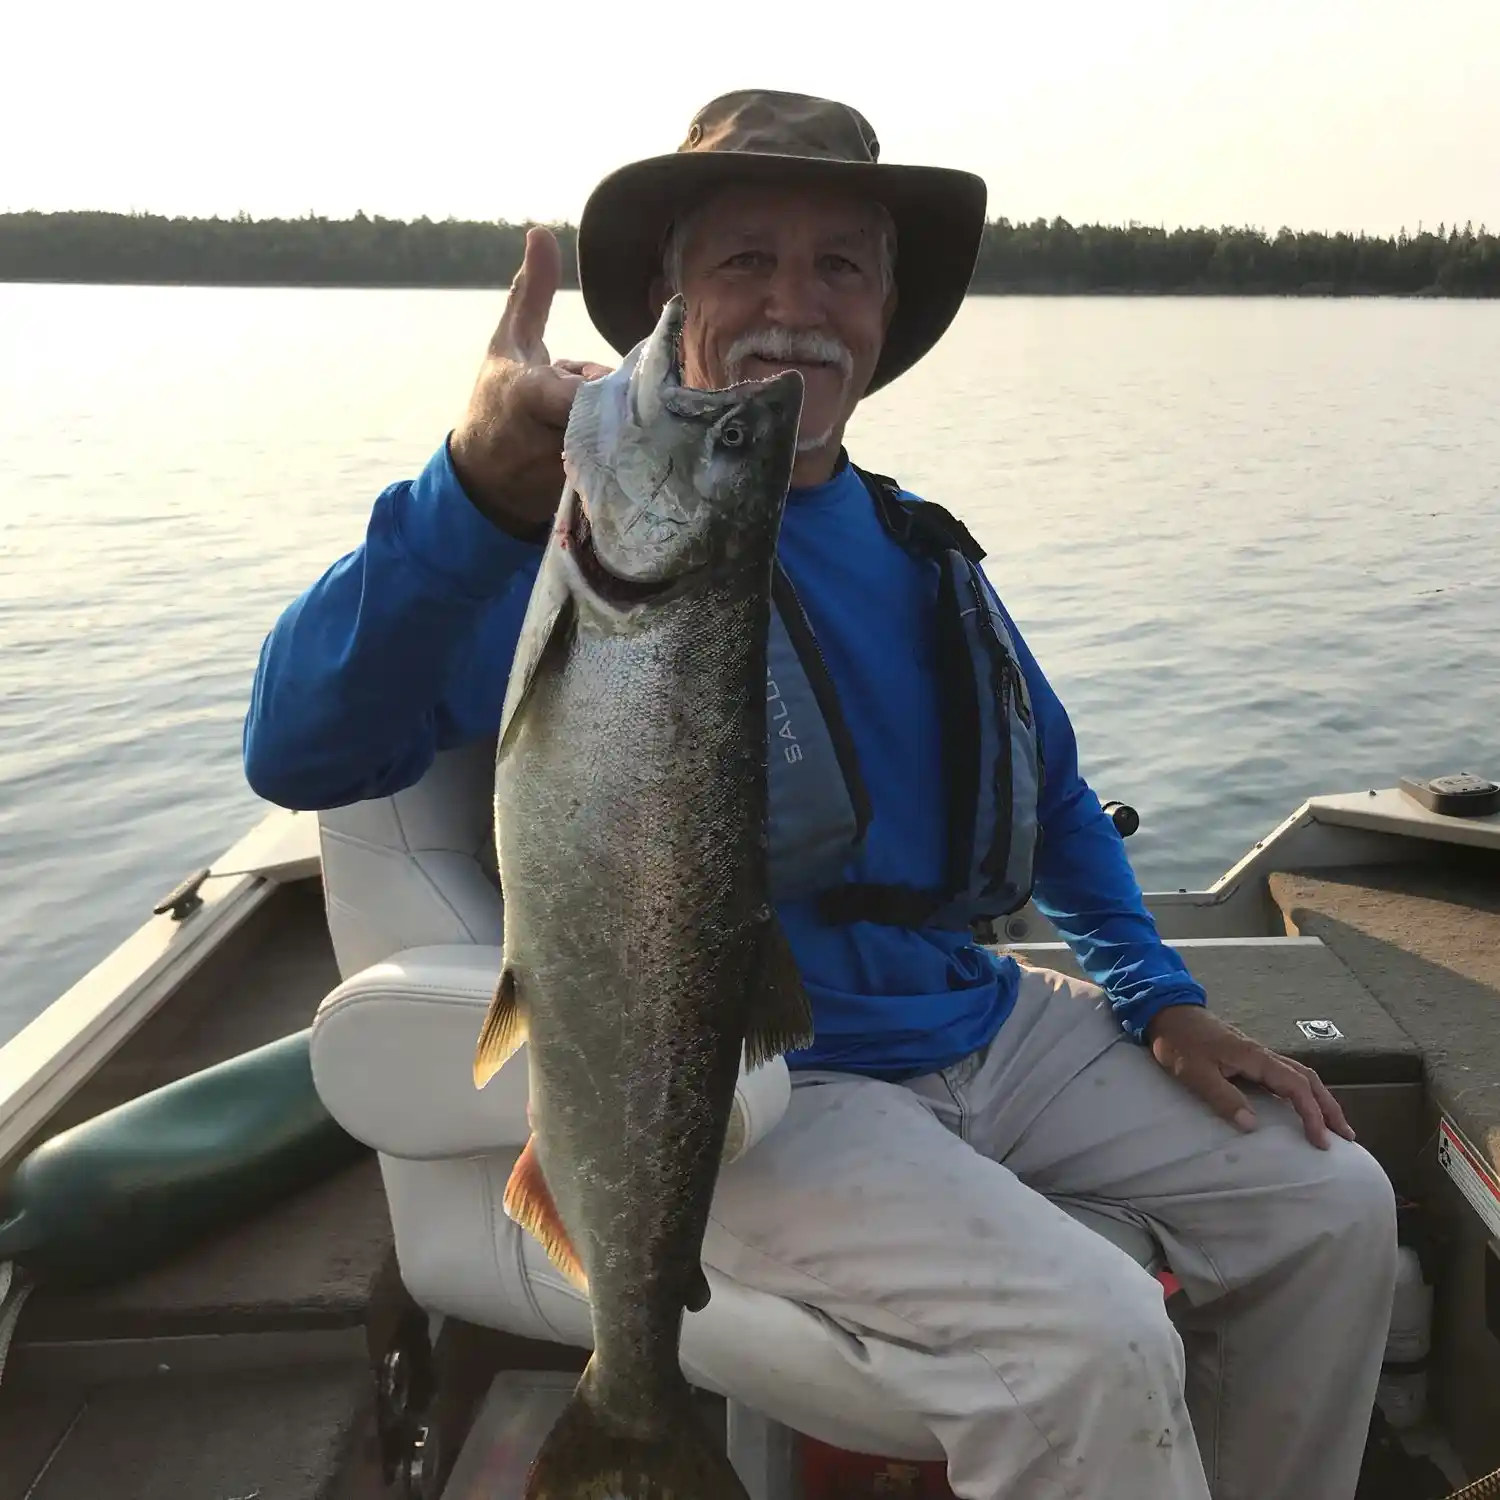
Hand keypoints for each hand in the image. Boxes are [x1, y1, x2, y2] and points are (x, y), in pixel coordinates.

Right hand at [449, 226, 612, 534]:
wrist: (483, 481)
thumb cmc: (496, 402)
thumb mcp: (508, 343)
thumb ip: (532, 292)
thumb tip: (542, 231)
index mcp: (533, 395)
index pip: (591, 384)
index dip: (609, 378)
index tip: (612, 372)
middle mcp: (556, 438)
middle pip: (619, 406)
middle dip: (616, 398)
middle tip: (589, 400)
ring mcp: (574, 474)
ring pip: (624, 435)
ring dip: (620, 425)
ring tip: (586, 426)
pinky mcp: (590, 500)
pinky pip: (626, 468)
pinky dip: (625, 457)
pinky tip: (607, 455)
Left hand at [1145, 1004, 1355, 1149]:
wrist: (1168, 1013)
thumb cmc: (1179, 1043)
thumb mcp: (1195, 1074)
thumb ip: (1223, 1098)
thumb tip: (1253, 1126)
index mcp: (1255, 1058)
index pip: (1296, 1088)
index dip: (1312, 1115)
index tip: (1321, 1141)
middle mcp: (1263, 1055)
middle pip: (1308, 1080)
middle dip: (1329, 1107)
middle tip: (1346, 1135)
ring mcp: (1257, 1055)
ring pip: (1300, 1075)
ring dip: (1320, 1099)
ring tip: (1333, 1124)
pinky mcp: (1249, 1057)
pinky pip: (1286, 1075)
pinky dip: (1303, 1091)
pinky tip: (1302, 1105)